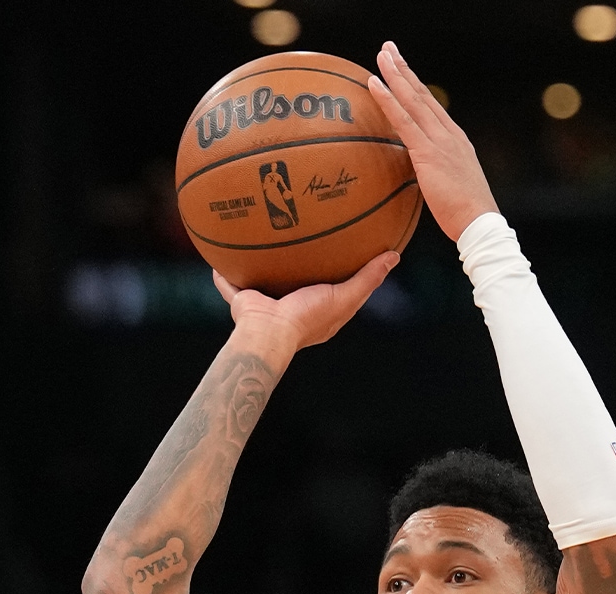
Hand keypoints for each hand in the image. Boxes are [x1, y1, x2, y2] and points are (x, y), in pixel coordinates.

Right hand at [212, 250, 398, 356]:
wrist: (268, 332)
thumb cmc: (308, 317)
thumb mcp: (346, 296)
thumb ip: (369, 278)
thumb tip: (395, 255)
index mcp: (316, 312)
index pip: (332, 290)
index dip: (339, 273)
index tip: (344, 252)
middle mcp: (290, 308)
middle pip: (296, 283)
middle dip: (298, 267)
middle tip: (302, 238)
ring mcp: (265, 305)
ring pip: (263, 281)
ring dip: (261, 266)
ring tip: (261, 240)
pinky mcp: (242, 301)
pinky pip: (231, 284)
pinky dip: (224, 274)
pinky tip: (220, 256)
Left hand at [368, 42, 497, 242]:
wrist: (479, 223)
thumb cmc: (466, 214)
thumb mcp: (451, 186)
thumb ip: (435, 173)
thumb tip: (419, 174)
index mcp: (456, 140)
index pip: (432, 106)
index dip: (415, 85)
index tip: (403, 69)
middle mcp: (449, 134)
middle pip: (422, 94)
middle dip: (404, 69)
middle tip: (389, 48)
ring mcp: (439, 141)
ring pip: (413, 99)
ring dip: (395, 75)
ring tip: (381, 55)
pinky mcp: (428, 152)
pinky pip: (403, 120)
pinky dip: (388, 100)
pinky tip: (374, 84)